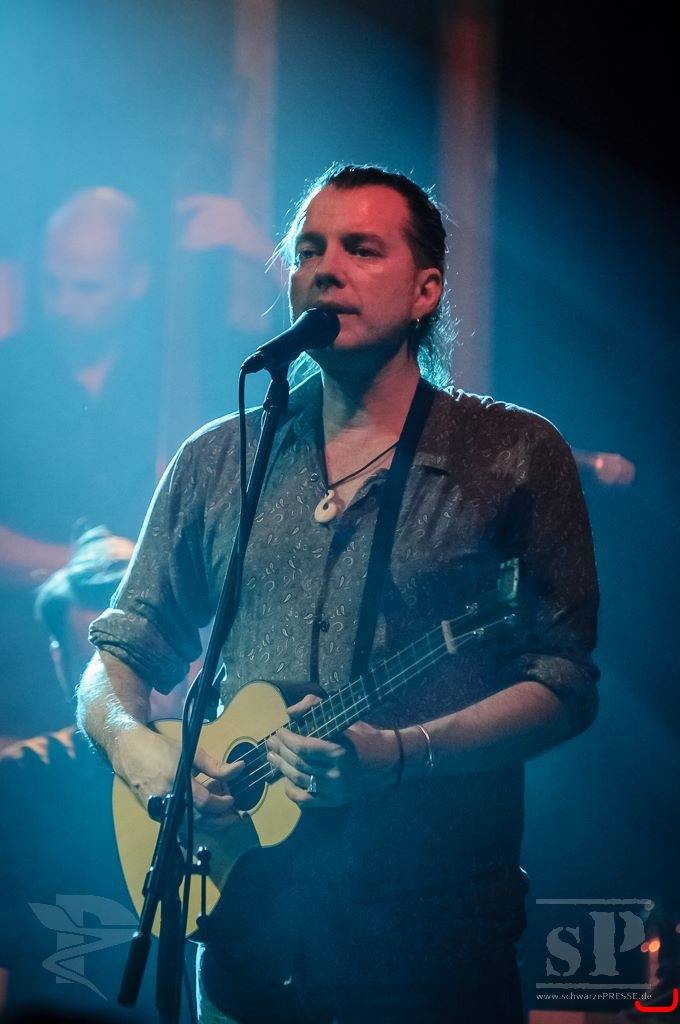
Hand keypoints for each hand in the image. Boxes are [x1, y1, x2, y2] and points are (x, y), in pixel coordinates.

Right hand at [113, 724, 242, 824]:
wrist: (131, 752)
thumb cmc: (161, 750)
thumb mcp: (191, 753)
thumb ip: (215, 765)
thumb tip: (240, 768)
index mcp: (177, 782)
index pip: (204, 802)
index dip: (221, 803)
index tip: (232, 799)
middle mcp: (167, 800)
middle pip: (197, 820)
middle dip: (219, 821)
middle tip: (234, 818)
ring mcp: (159, 810)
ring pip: (188, 825)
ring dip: (207, 824)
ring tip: (221, 818)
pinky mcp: (154, 814)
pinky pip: (177, 823)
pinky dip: (193, 822)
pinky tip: (203, 816)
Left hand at [176, 193, 272, 260]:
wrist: (265, 254)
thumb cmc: (247, 243)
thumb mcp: (232, 226)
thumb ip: (215, 222)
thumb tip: (192, 226)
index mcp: (231, 204)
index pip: (206, 200)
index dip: (190, 203)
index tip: (177, 208)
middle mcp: (232, 210)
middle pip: (203, 217)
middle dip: (191, 227)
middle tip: (183, 238)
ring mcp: (233, 222)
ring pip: (204, 228)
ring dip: (193, 237)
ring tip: (184, 244)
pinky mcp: (233, 236)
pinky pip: (210, 239)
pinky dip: (198, 243)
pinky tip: (190, 247)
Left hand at [265, 695, 399, 807]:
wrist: (388, 760)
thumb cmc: (365, 736)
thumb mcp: (343, 718)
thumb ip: (316, 708)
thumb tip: (290, 712)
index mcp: (338, 751)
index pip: (302, 747)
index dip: (286, 739)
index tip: (279, 731)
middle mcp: (336, 773)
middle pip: (298, 763)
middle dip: (280, 751)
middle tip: (270, 742)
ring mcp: (335, 790)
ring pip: (299, 780)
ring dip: (281, 768)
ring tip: (271, 757)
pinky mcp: (335, 801)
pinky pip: (306, 800)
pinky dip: (292, 791)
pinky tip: (285, 780)